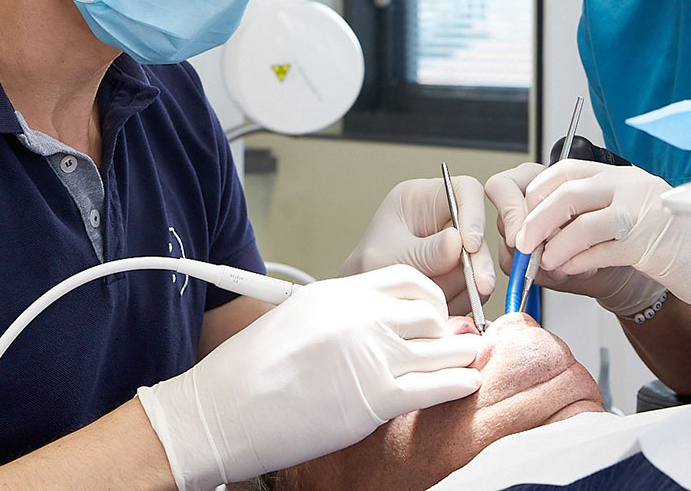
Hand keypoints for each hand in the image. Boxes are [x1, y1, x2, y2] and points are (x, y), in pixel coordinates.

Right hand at [138, 265, 483, 488]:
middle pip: (431, 312)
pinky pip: (436, 386)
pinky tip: (467, 384)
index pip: (407, 278)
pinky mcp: (375, 398)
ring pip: (442, 347)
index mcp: (339, 292)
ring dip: (461, 354)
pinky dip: (459, 384)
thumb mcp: (296, 318)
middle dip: (449, 327)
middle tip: (456, 338)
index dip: (432, 296)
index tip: (437, 310)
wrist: (221, 411)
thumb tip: (377, 321)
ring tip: (469, 359)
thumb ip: (340, 314)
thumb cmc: (248, 371)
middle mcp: (361, 316)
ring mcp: (371, 356)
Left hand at [342, 177, 495, 316]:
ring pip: (479, 264)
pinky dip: (463, 299)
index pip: (464, 190)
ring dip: (465, 286)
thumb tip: (457, 243)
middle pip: (478, 231)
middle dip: (478, 263)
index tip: (470, 245)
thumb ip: (424, 251)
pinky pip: (475, 287)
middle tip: (478, 286)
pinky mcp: (459, 273)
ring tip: (436, 299)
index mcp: (422, 198)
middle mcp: (442, 219)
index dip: (474, 214)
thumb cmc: (366, 269)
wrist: (361, 301)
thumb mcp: (391, 257)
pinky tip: (443, 305)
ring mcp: (453, 248)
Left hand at [484, 161, 664, 315]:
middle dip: (537, 220)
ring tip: (546, 262)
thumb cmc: (678, 242)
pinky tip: (570, 270)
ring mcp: (642, 213)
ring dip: (555, 247)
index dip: (538, 192)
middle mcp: (632, 186)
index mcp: (624, 176)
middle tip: (523, 243)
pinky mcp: (650, 246)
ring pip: (580, 224)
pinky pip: (601, 253)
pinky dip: (578, 263)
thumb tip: (546, 228)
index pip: (567, 170)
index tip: (525, 216)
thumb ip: (598, 214)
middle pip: (567, 193)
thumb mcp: (635, 216)